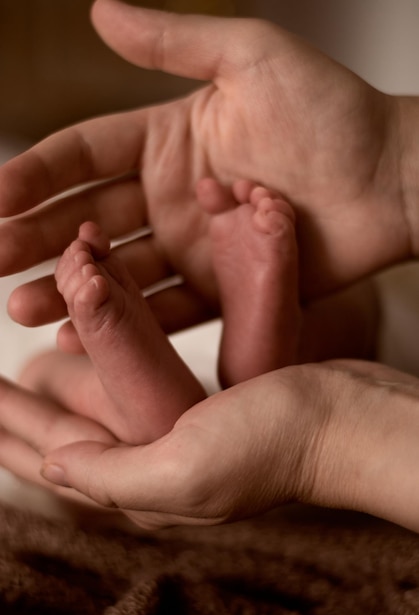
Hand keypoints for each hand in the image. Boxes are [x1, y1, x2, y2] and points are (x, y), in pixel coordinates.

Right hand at [0, 0, 413, 349]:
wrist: (389, 179)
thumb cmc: (332, 113)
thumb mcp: (251, 58)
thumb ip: (174, 43)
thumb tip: (97, 10)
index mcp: (169, 141)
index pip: (86, 155)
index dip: (38, 174)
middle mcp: (173, 197)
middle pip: (90, 218)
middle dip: (37, 239)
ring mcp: (197, 247)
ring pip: (120, 273)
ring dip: (71, 289)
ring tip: (22, 309)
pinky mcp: (224, 288)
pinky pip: (166, 310)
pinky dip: (126, 323)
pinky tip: (80, 335)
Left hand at [3, 360, 418, 531]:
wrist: (341, 419)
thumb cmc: (273, 445)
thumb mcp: (185, 468)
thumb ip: (114, 476)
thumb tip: (53, 470)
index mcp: (141, 484)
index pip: (52, 457)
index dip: (7, 428)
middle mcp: (153, 463)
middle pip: (66, 432)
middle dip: (22, 406)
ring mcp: (176, 434)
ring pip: (98, 402)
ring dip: (61, 377)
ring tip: (29, 352)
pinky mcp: (199, 408)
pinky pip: (134, 382)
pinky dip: (107, 361)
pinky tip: (95, 346)